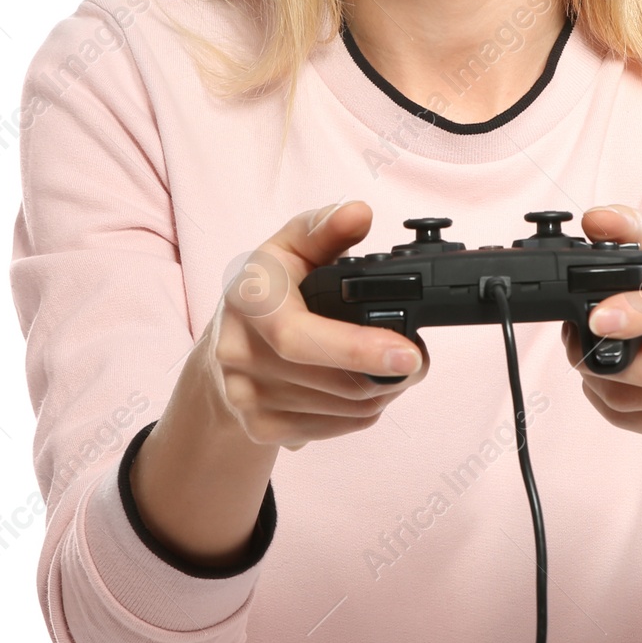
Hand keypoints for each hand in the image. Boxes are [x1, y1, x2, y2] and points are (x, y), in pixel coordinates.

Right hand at [197, 199, 428, 449]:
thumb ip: (325, 227)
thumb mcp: (290, 246)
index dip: (358, 348)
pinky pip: (335, 429)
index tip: (409, 353)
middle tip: (418, 357)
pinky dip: (362, 412)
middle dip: (391, 374)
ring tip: (391, 368)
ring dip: (382, 393)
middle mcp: (239, 353)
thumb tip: (360, 213)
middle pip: (335, 381)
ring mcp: (246, 397)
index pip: (299, 337)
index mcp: (249, 300)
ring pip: (342, 409)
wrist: (223, 346)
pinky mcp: (260, 429)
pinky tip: (362, 387)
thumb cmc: (267, 289)